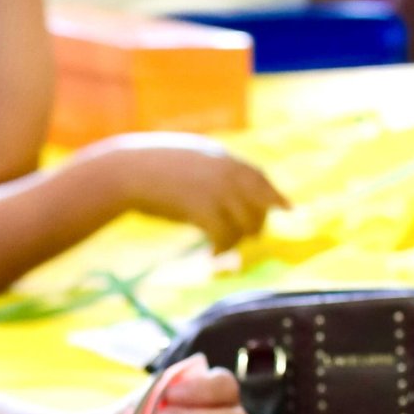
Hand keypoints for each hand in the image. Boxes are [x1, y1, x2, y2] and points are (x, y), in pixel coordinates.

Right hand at [93, 134, 288, 252]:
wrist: (125, 171)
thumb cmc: (146, 166)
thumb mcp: (185, 158)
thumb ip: (207, 168)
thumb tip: (218, 182)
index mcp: (222, 158)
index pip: (259, 177)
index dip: (275, 195)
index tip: (288, 209)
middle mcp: (226, 172)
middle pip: (259, 204)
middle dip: (256, 225)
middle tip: (246, 239)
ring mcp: (216, 190)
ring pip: (246, 223)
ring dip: (236, 241)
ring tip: (221, 248)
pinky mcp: (202, 209)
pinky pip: (226, 236)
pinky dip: (222, 249)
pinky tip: (211, 255)